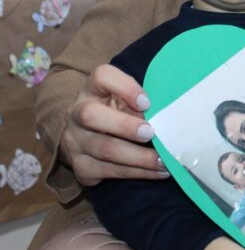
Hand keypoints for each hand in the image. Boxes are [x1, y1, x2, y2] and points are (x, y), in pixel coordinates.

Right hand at [60, 64, 167, 185]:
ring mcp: (74, 141)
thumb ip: (140, 102)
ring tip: (163, 160)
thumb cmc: (117, 110)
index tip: (147, 102)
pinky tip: (157, 171)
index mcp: (92, 89)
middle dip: (124, 126)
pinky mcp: (81, 166)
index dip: (125, 87)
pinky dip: (138, 173)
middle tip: (151, 133)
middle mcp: (76, 113)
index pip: (101, 76)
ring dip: (139, 157)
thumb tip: (164, 115)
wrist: (88, 136)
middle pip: (91, 115)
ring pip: (104, 149)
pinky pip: (110, 172)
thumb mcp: (126, 99)